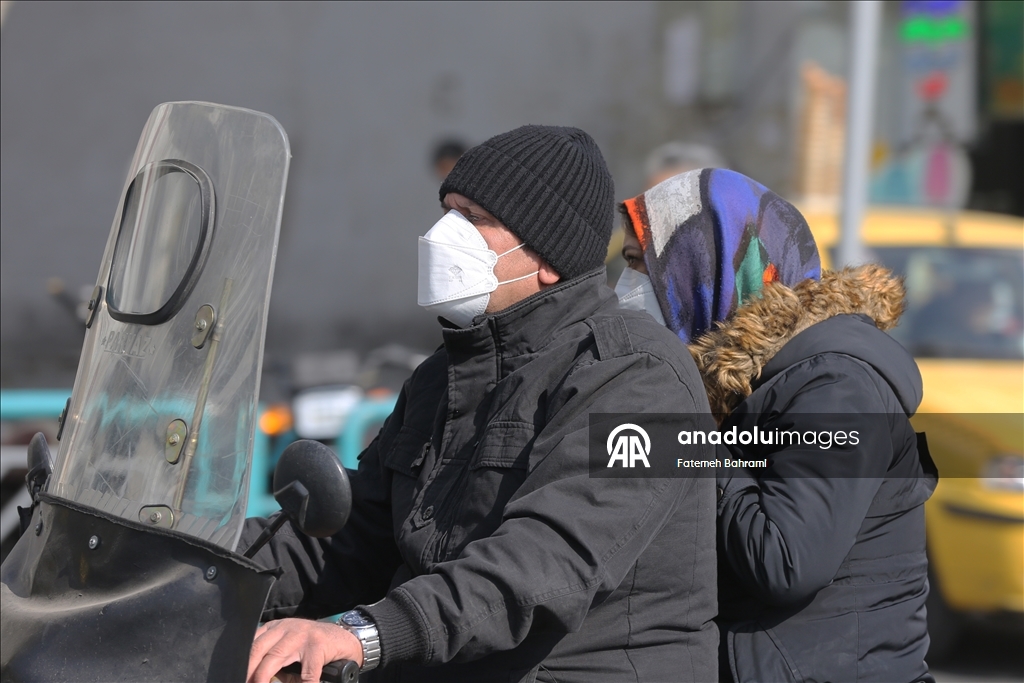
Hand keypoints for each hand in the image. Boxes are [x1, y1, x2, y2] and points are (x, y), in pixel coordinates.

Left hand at [247, 618, 362, 682]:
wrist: (346, 639)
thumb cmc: (315, 649)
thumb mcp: (292, 653)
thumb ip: (277, 666)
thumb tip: (259, 682)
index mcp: (276, 628)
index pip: (252, 644)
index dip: (242, 663)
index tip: (236, 678)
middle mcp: (286, 628)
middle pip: (258, 650)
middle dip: (248, 672)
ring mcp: (301, 635)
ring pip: (275, 657)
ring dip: (264, 677)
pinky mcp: (317, 645)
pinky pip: (305, 671)